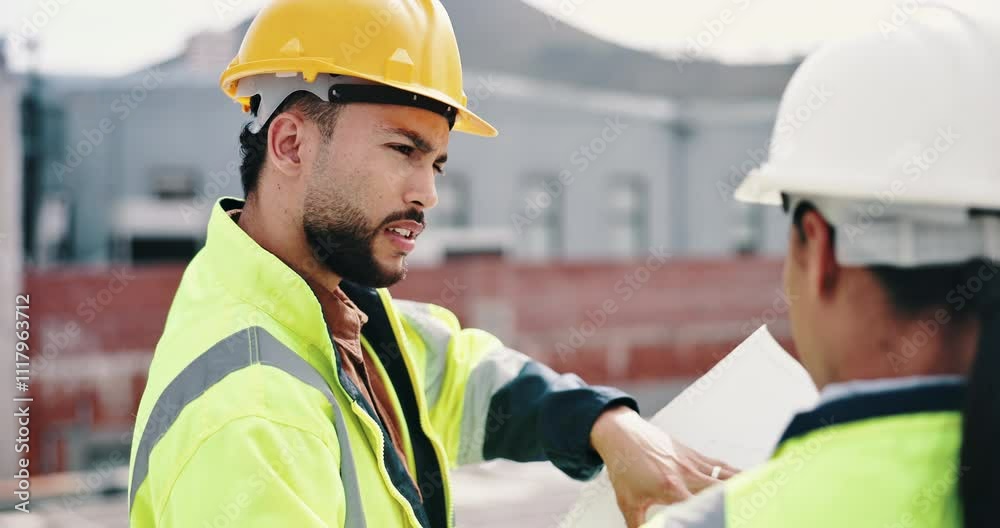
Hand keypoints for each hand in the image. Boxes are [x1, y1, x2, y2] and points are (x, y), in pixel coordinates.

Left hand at [590, 406, 738, 527]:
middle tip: (751, 512)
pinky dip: (735, 473)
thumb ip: (638, 526)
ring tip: (762, 495)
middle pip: (721, 491)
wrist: (622, 434)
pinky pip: (721, 465)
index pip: (698, 509)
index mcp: (671, 488)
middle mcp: (686, 474)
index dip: (711, 517)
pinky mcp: (694, 455)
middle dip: (736, 502)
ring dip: (743, 485)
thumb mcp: (628, 502)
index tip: (724, 521)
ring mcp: (693, 462)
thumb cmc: (624, 466)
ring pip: (726, 475)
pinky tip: (747, 478)